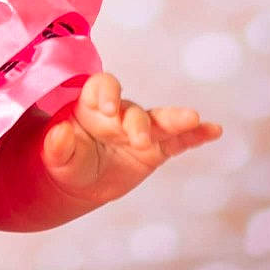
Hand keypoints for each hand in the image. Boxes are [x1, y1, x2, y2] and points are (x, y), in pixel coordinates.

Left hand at [37, 71, 222, 209]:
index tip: (108, 109)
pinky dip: (196, 136)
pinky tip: (213, 131)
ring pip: (161, 121)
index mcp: (92, 107)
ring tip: (193, 119)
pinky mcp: (157, 149)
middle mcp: (120, 113)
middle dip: (138, 123)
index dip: (107, 92)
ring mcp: (141, 130)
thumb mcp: (56, 157)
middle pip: (134, 109)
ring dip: (176, 120)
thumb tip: (60, 132)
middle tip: (138, 139)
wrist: (81, 182)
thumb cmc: (66, 161)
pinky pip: (179, 141)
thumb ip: (57, 145)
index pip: (102, 87)